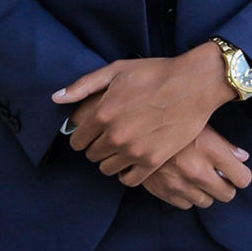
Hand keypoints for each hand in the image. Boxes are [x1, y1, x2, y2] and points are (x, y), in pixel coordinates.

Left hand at [53, 46, 236, 184]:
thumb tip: (56, 98)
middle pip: (91, 156)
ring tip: (123, 146)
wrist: (194, 83)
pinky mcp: (152, 161)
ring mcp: (134, 151)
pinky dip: (127, 172)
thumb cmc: (156, 73)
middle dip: (97, 146)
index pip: (77, 140)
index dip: (83, 135)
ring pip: (107, 169)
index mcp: (102, 113)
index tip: (93, 131)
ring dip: (111, 159)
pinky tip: (133, 159)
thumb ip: (83, 85)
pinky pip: (128, 179)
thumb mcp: (117, 70)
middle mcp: (114, 136)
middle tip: (112, 135)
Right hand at [142, 126, 251, 208]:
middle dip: (225, 185)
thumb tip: (242, 158)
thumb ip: (224, 145)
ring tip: (198, 175)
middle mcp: (199, 172)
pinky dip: (187, 196)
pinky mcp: (165, 193)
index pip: (243, 179)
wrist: (135, 129)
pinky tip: (182, 180)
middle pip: (227, 195)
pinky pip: (186, 205)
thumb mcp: (202, 123)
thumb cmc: (172, 121)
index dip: (241, 175)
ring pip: (207, 202)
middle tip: (218, 175)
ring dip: (205, 191)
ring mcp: (182, 185)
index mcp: (213, 151)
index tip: (236, 171)